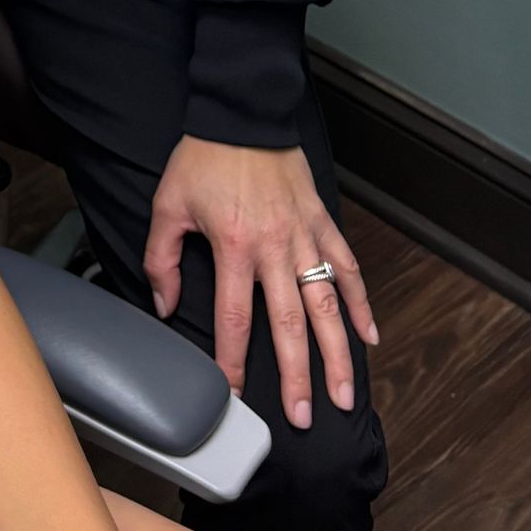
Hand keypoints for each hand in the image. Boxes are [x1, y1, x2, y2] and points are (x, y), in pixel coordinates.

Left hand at [143, 136, 377, 428]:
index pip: (233, 320)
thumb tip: (166, 305)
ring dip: (337, 353)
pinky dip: (360, 303)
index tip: (237, 397)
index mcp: (234, 246)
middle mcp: (275, 248)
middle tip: (306, 417)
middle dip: (297, 376)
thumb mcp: (168, 204)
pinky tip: (369, 337)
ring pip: (326, 305)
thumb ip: (161, 259)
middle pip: (289, 324)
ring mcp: (304, 236)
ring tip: (344, 394)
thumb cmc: (203, 158)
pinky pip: (347, 267)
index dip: (233, 362)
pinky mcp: (322, 222)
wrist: (242, 113)